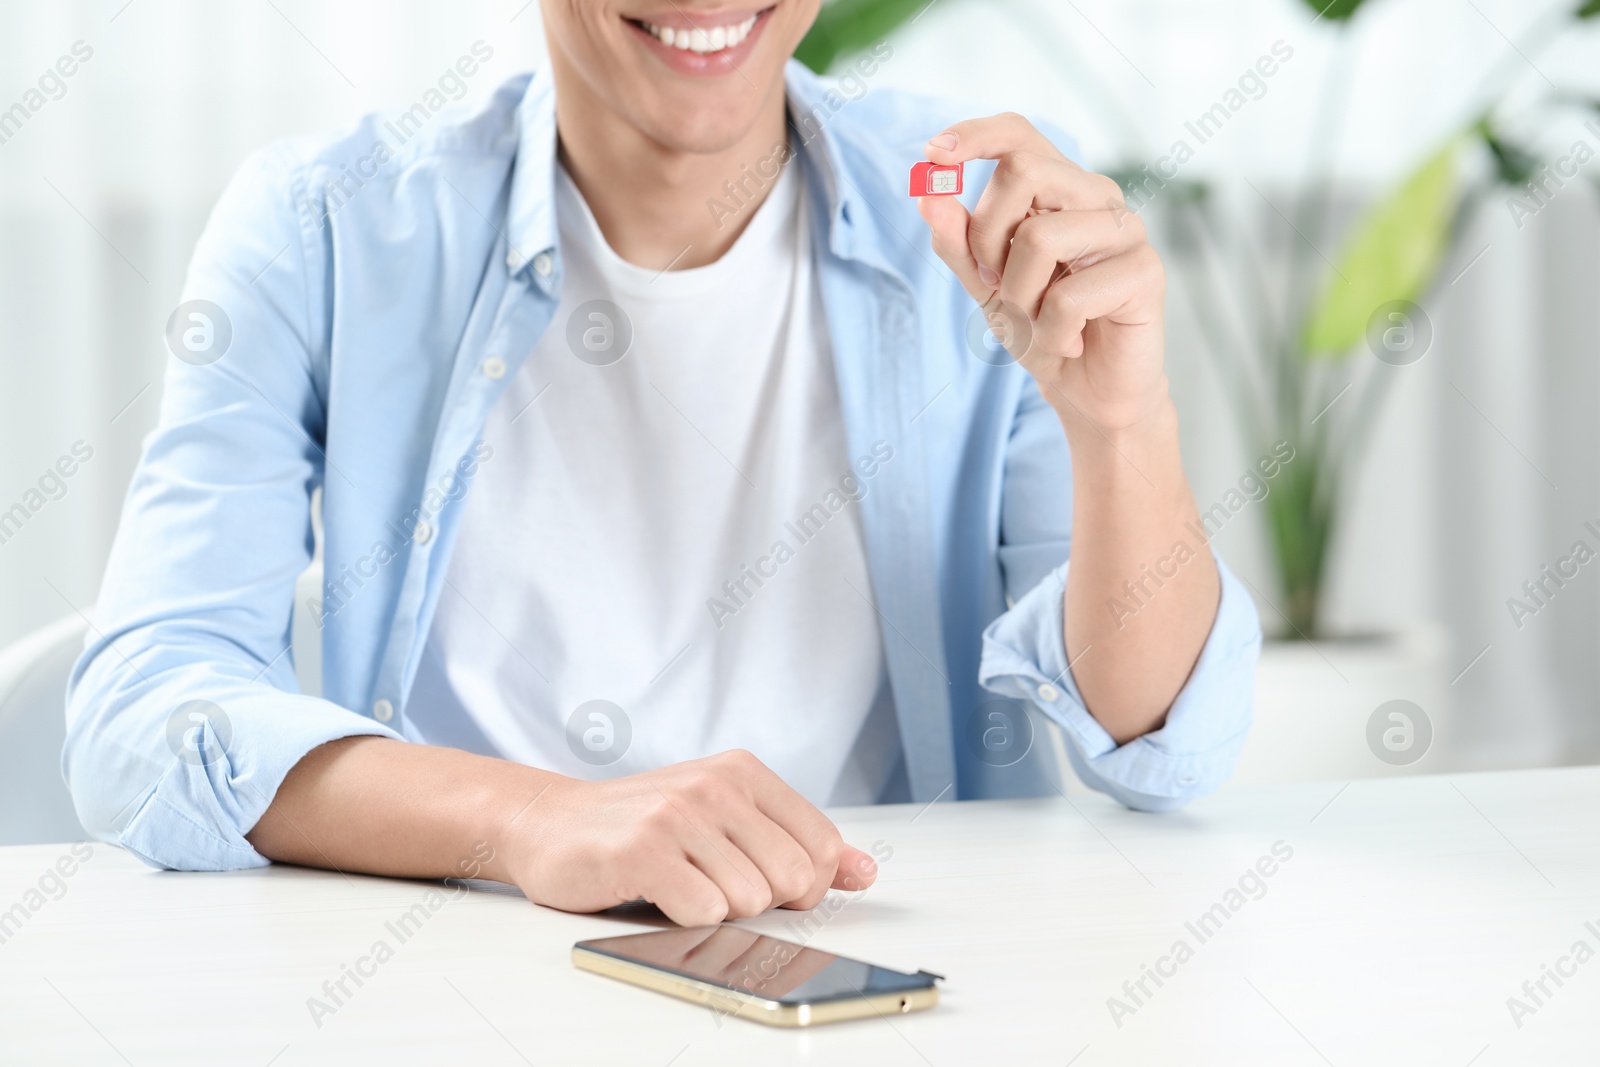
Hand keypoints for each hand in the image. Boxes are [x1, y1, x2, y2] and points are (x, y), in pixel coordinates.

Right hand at [497, 749, 877, 925]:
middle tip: (714, 884)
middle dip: (761, 901)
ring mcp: (678, 814)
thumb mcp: (727, 819)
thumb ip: (796, 843)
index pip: (821, 845)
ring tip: (681, 882)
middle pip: (792, 878)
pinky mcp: (643, 850)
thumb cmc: (642, 826)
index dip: (805, 885)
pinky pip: (703, 910)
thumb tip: (864, 872)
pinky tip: (659, 892)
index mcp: (744, 772)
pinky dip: (685, 917)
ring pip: (749, 899)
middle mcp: (716, 785)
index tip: (769, 885)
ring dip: (716, 909)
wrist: (552, 824)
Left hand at [918, 113, 1169, 436]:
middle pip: (1023, 171)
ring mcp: (1126, 230)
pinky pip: (1068, 295)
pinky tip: (1069, 341)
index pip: (1019, 134)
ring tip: (1039, 321)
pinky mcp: (1145, 271)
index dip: (975, 135)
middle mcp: (1096, 197)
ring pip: (1040, 237)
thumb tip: (927, 196)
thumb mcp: (985, 286)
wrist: (1086, 392)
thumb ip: (958, 242)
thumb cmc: (1041, 328)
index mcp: (1059, 189)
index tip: (933, 154)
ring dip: (1020, 297)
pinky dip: (1052, 332)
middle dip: (988, 238)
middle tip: (994, 285)